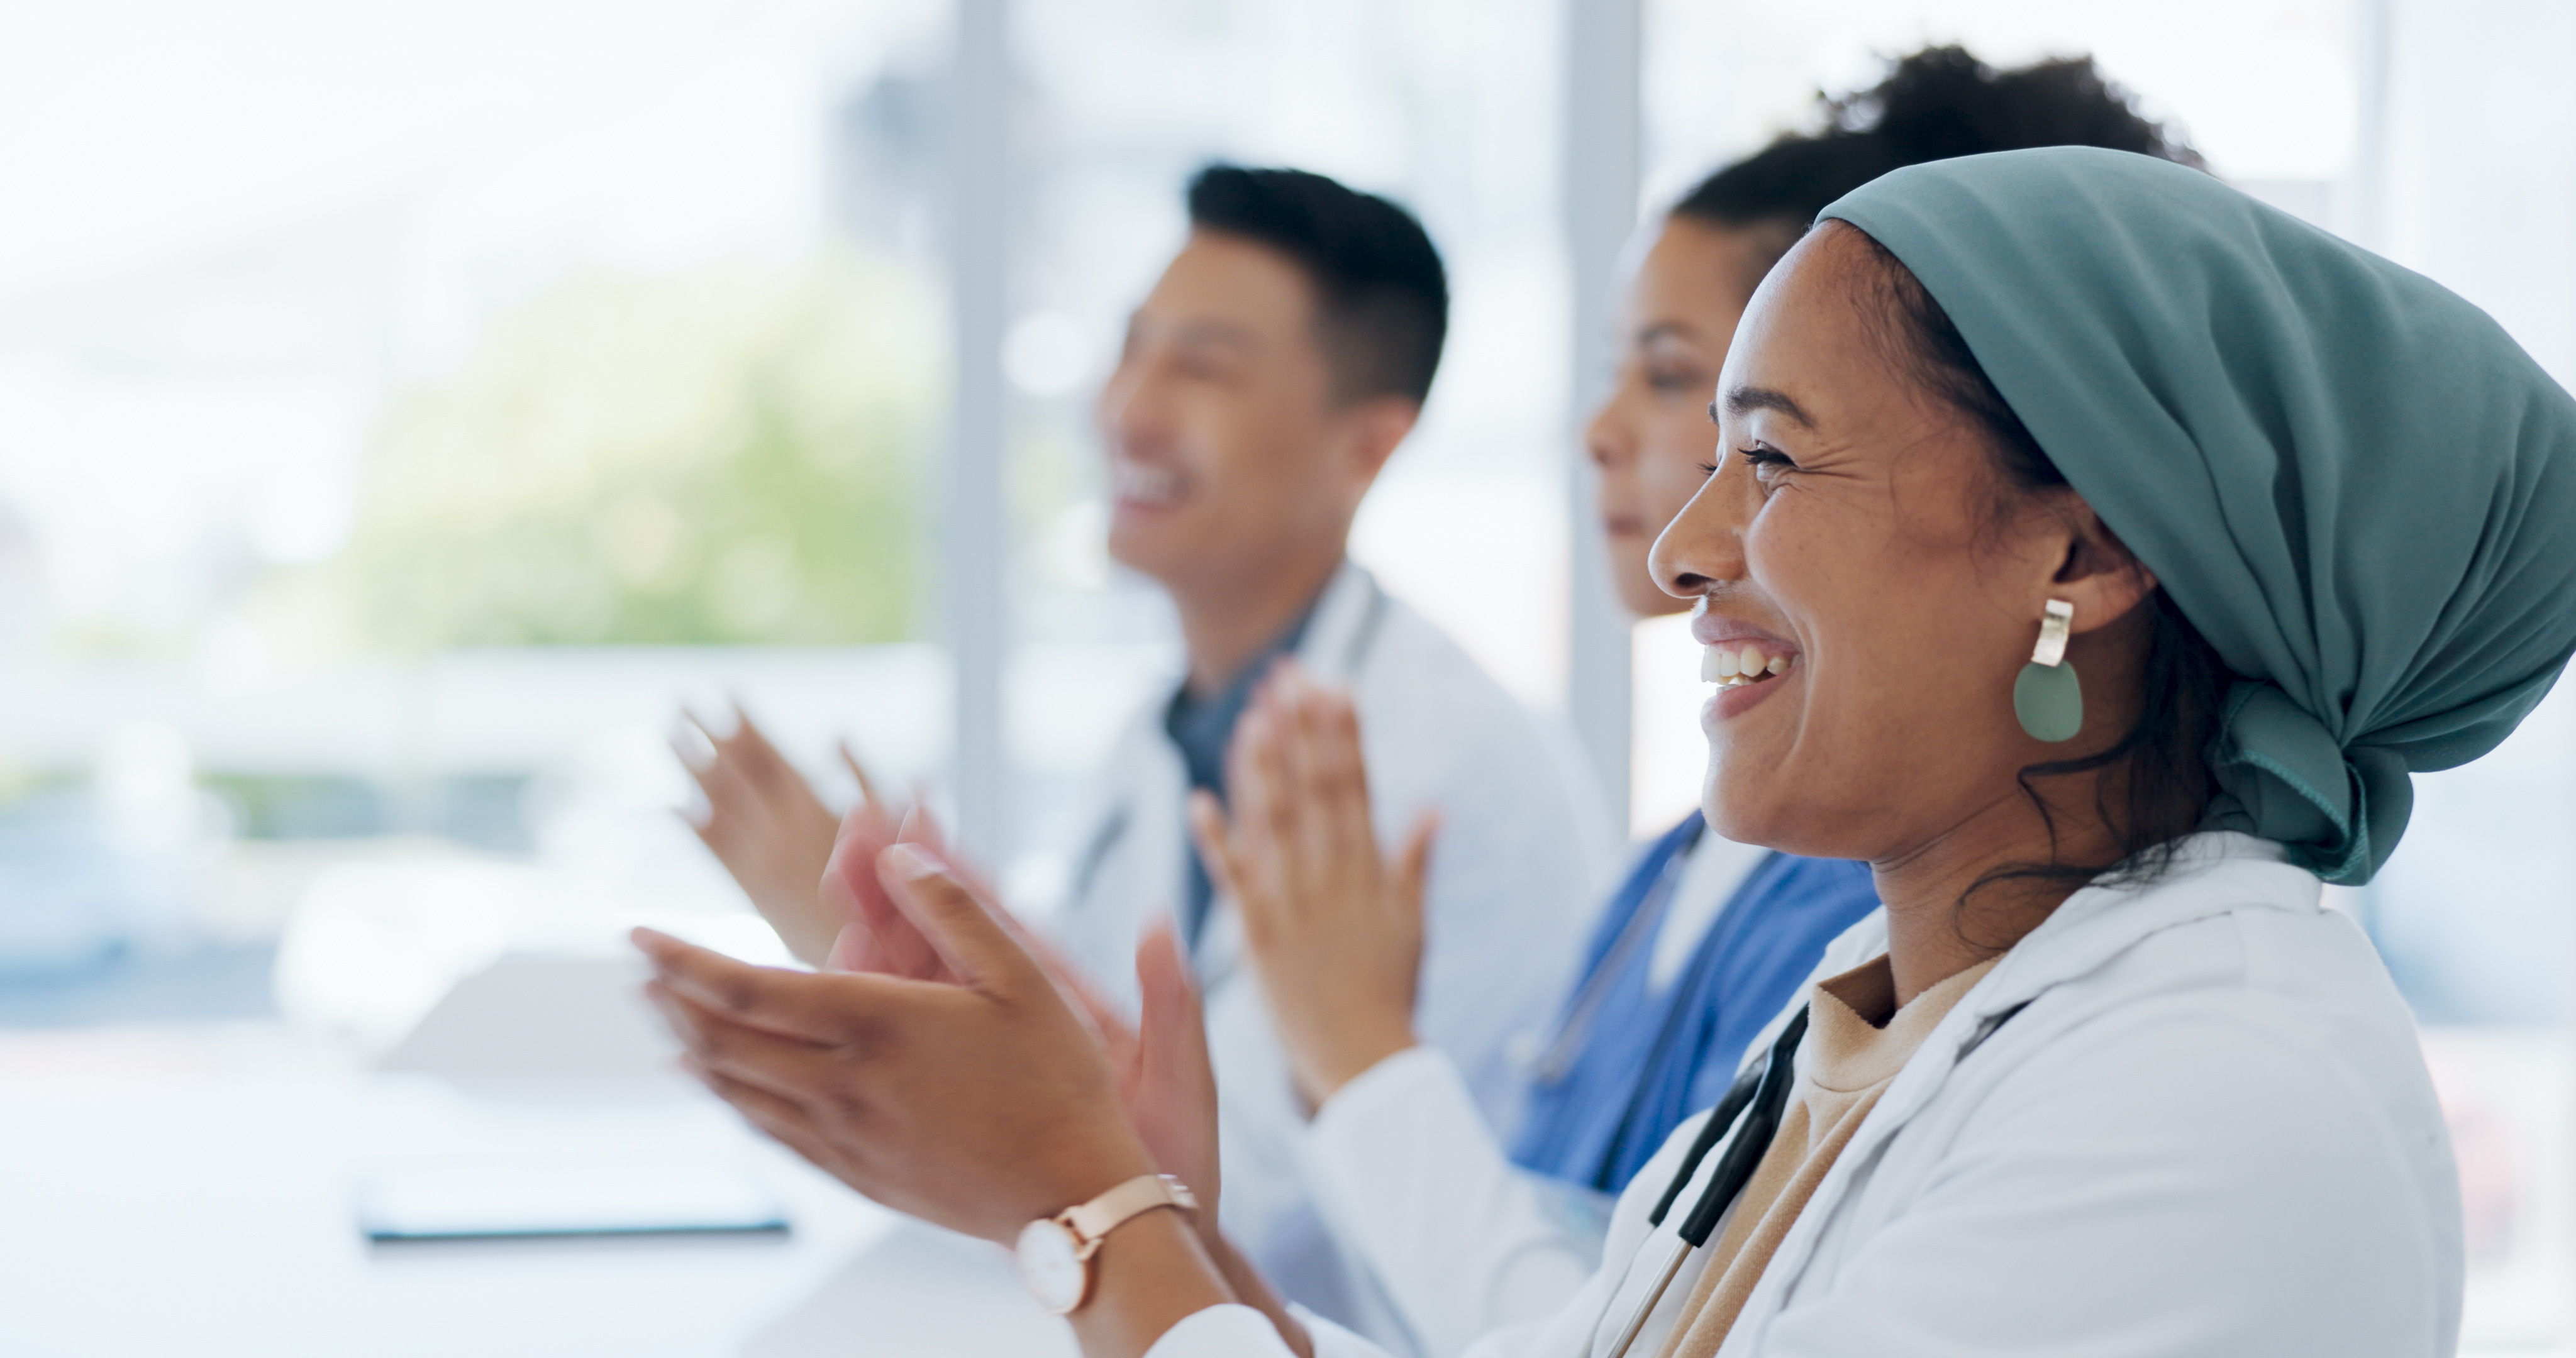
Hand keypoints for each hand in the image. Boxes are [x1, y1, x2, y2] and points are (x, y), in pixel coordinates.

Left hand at [639, 842, 1155, 1242]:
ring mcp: (842, 1135)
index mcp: (878, 1024)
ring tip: (662, 1012)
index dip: (682, 959)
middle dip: (671, 997)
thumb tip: (896, 853)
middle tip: (639, 967)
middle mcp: (843, 1083)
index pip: (746, 988)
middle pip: (722, 1039)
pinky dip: (726, 1097)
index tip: (637, 933)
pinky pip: (767, 1130)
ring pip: (735, 1088)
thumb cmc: (1056, 1080)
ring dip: (689, 1045)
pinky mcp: (854, 1172)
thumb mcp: (1021, 977)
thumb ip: (952, 909)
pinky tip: (714, 1082)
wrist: (1071, 1195)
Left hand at [675, 704, 891, 965]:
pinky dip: (692, 826)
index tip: (723, 692)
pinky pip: (715, 853)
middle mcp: (780, 834)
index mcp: (814, 813)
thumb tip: (839, 733)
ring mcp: (761, 865)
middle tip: (680, 700)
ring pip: (716, 806)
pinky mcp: (754, 895)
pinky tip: (671, 806)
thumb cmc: (899, 900)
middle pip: (736, 775)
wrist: (874, 972)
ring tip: (668, 734)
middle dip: (708, 737)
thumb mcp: (896, 830)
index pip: (770, 758)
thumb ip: (866, 780)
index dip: (746, 725)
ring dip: (691, 769)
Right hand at [814, 804, 1218, 1213]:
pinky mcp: (954, 1098)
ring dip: (872, 933)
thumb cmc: (1173, 1159)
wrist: (1141, 1230)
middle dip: (897, 883)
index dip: (960, 869)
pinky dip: (863, 1013)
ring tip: (835, 878)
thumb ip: (1171, 1005)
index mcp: (1068, 1003)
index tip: (919, 813)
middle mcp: (1016, 1022)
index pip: (1005, 923)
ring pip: (912, 988)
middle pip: (944, 941)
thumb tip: (1161, 925)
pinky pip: (901, 1049)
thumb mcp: (1181, 1079)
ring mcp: (979, 1058)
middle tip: (853, 828)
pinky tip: (825, 979)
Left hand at [1189, 662, 1436, 1107]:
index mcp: (1371, 872)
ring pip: (1275, 823)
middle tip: (1286, 676)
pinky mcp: (1259, 936)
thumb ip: (1415, 862)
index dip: (1344, 734)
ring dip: (1262, 767)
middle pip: (1315, 790)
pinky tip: (1197, 798)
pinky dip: (1216, 839)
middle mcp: (1333, 879)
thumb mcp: (1414, 923)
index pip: (1356, 787)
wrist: (1365, 1059)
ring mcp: (1294, 906)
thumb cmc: (1391, 991)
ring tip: (1251, 716)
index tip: (1334, 686)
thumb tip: (1434, 808)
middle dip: (1302, 730)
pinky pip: (1234, 879)